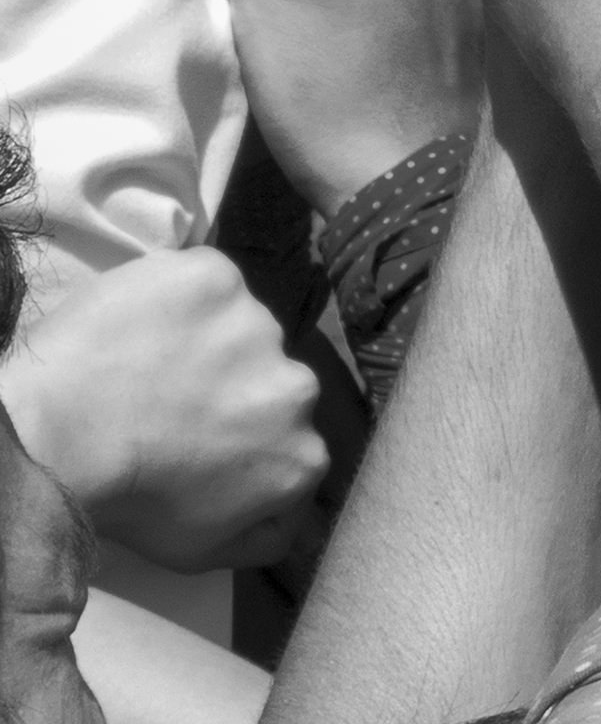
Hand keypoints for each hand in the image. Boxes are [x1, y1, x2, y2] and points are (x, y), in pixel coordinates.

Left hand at [0, 248, 325, 569]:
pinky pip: (205, 285)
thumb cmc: (130, 500)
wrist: (69, 433)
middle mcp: (300, 386)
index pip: (290, 447)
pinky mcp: (217, 275)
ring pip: (238, 330)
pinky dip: (178, 300)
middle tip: (170, 407)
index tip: (202, 450)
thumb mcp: (201, 553)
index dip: (245, 446)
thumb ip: (263, 538)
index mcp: (304, 455)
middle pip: (269, 382)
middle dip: (233, 390)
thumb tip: (292, 523)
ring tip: (148, 366)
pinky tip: (144, 325)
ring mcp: (259, 323)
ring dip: (205, 344)